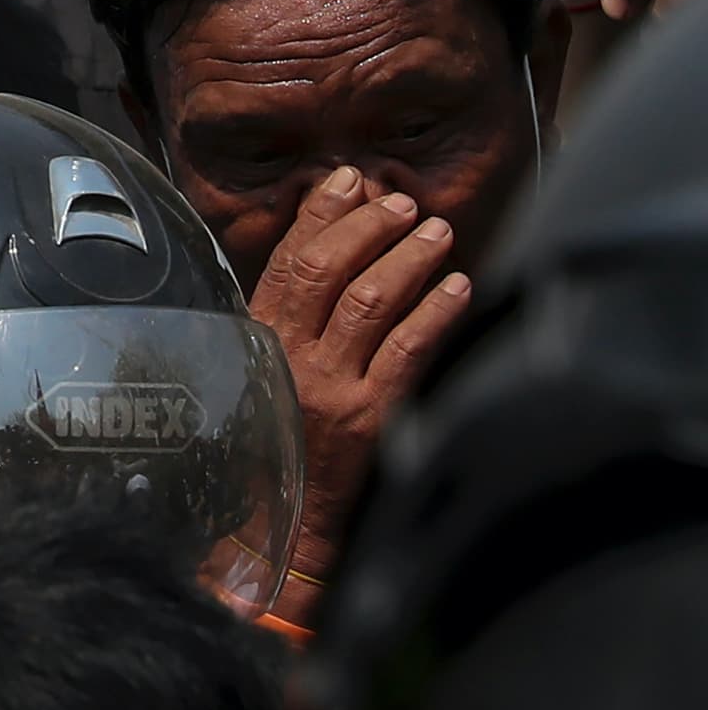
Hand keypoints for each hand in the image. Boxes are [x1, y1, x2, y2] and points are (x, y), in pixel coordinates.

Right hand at [249, 165, 468, 616]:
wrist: (288, 527)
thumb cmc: (276, 443)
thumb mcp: (261, 374)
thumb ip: (283, 322)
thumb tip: (321, 249)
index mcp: (253, 342)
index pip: (286, 262)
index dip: (319, 216)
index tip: (348, 181)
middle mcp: (286, 358)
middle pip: (326, 271)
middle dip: (367, 228)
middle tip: (401, 202)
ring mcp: (330, 387)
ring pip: (370, 300)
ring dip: (407, 257)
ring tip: (435, 231)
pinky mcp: (372, 416)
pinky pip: (409, 349)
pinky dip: (435, 311)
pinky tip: (457, 286)